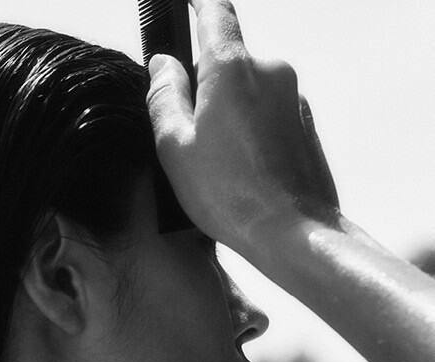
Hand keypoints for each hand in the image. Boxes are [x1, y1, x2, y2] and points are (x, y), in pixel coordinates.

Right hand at [146, 0, 339, 259]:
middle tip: (188, 138)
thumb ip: (164, 97)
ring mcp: (293, 98)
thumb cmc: (230, 195)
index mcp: (232, 67)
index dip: (196, 4)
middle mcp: (270, 71)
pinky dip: (252, 138)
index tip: (186, 4)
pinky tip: (242, 177)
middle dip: (205, 90)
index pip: (214, 11)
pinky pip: (269, 120)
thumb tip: (164, 66)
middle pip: (227, 63)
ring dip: (229, 118)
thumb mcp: (174, 148)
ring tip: (218, 169)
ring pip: (248, 95)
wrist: (291, 232)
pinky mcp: (305, 126)